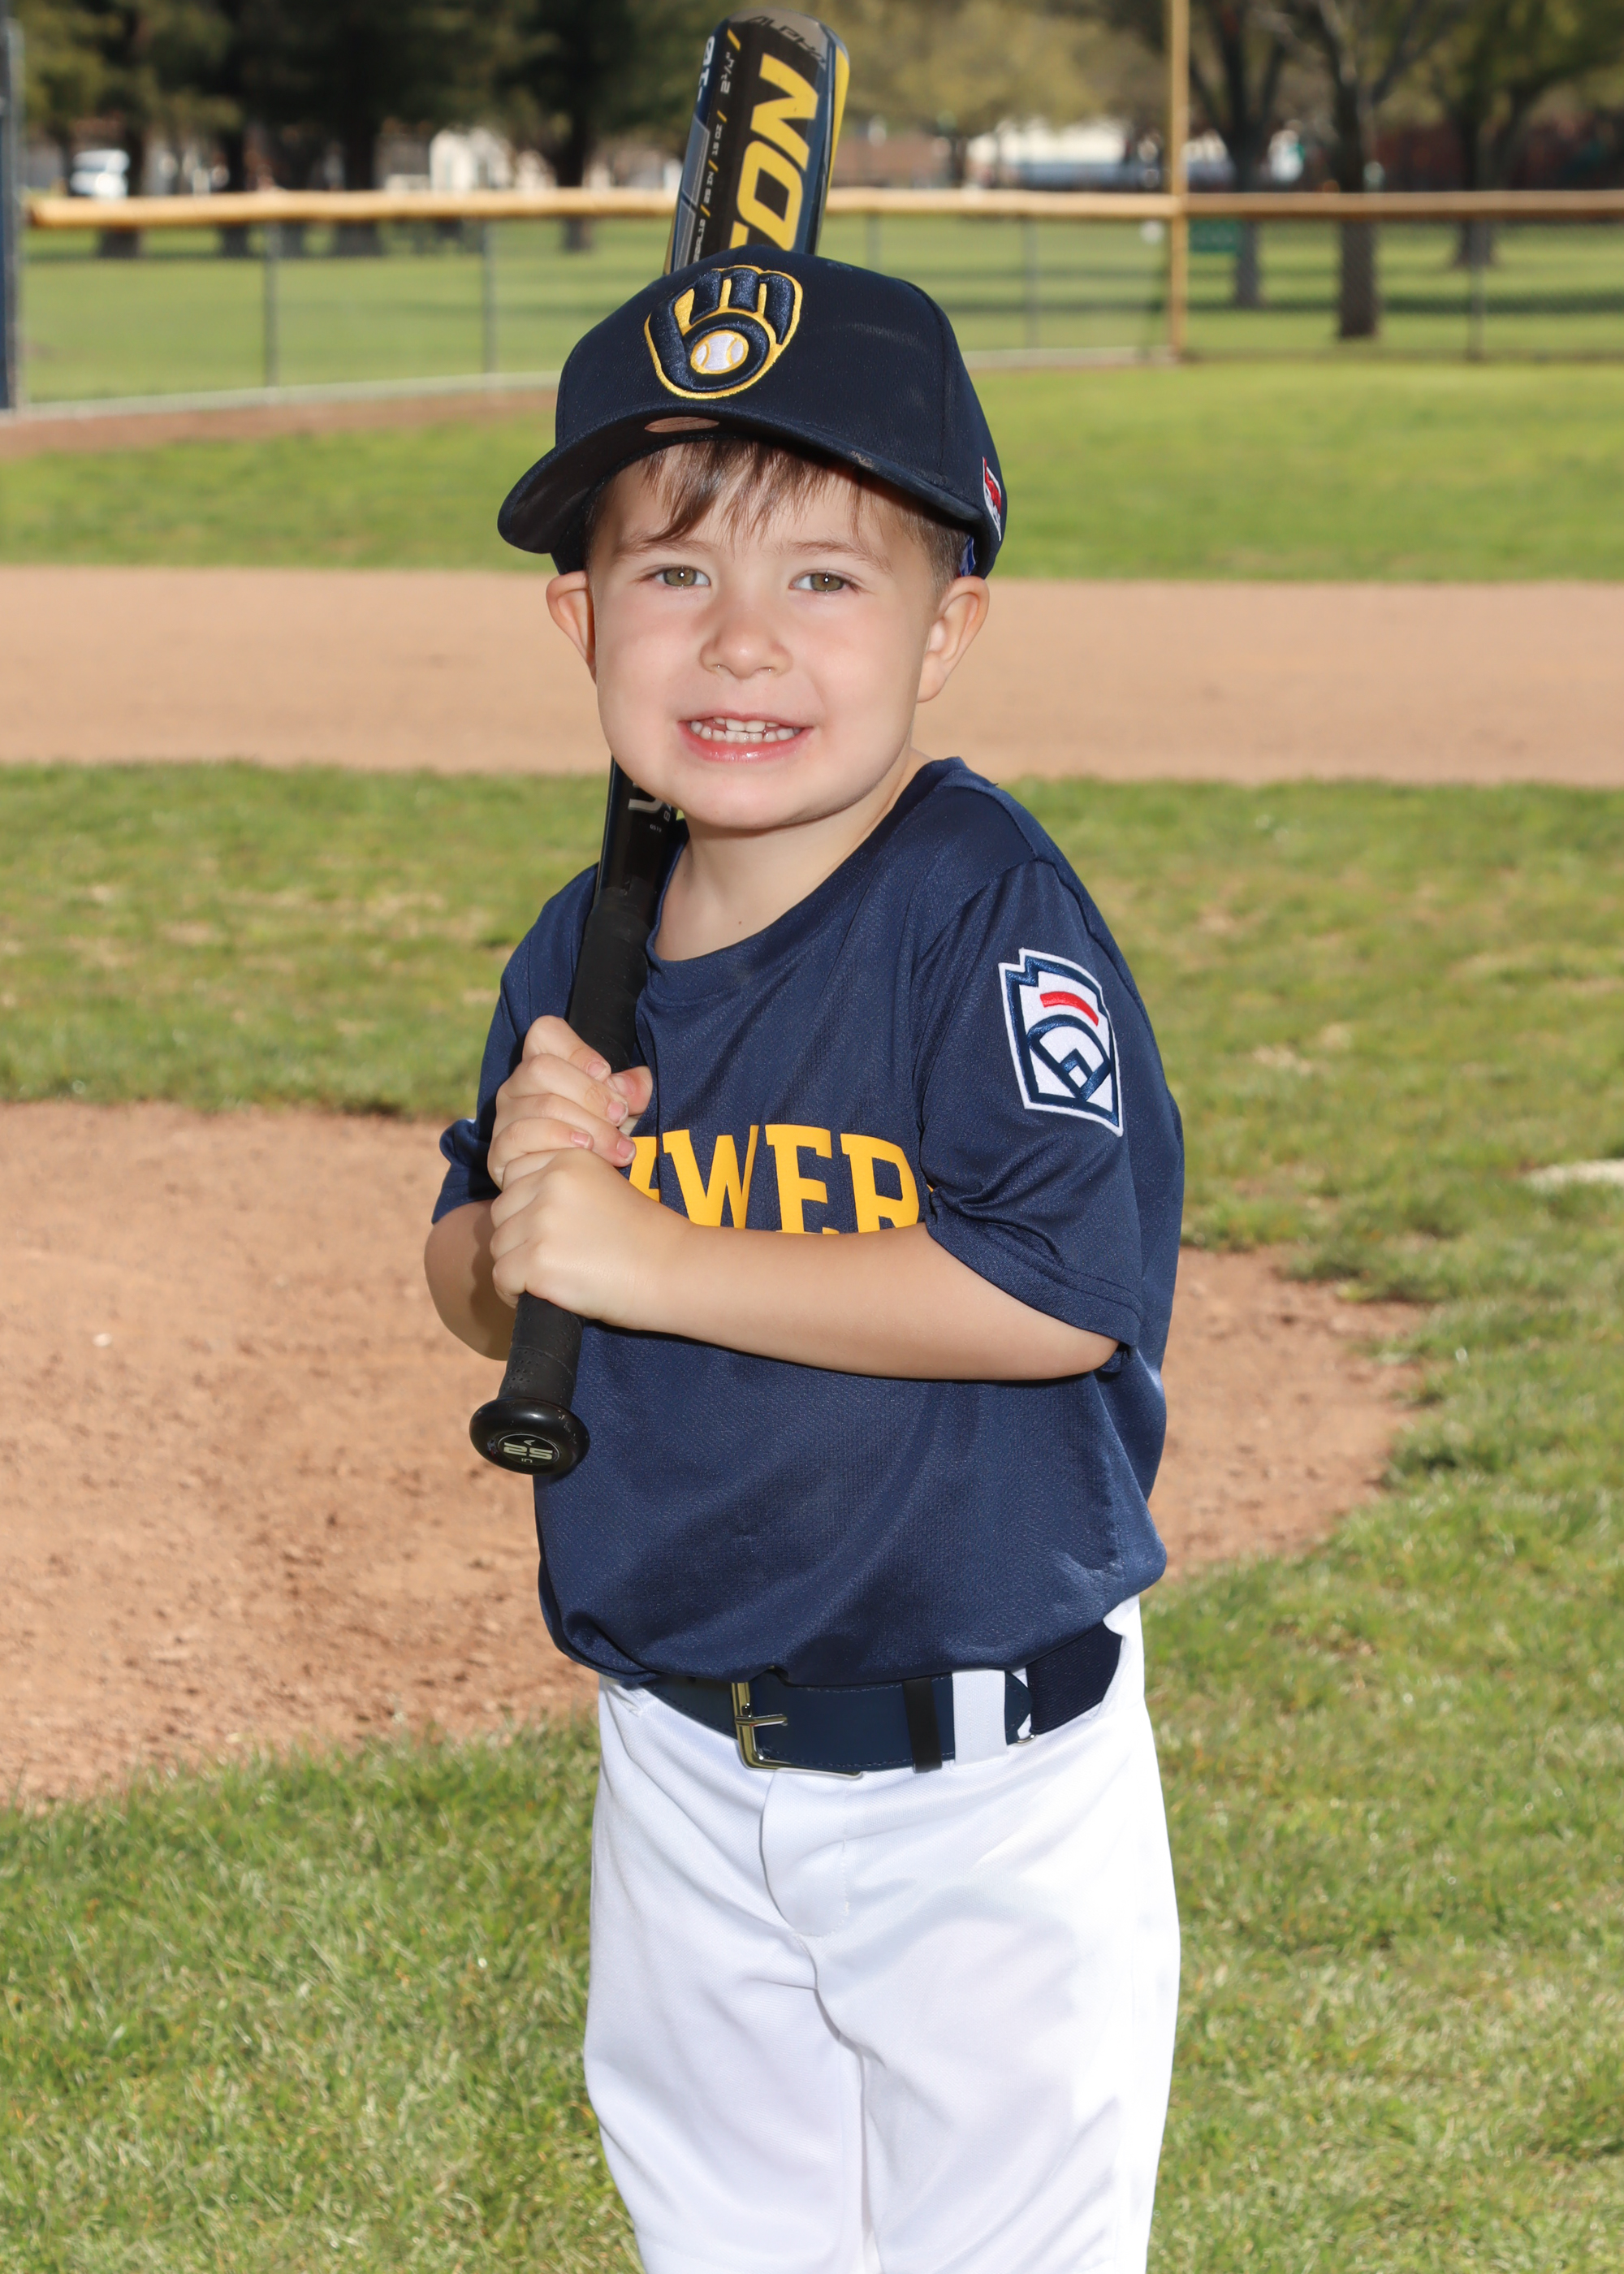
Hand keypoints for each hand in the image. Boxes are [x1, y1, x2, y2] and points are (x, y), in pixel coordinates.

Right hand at [488, 1015, 653, 1190]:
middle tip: (620, 1117)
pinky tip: (584, 1151)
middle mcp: (517, 1085)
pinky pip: (520, 1136)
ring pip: (538, 1105)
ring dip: (585, 1125)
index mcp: (543, 1063)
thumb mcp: (623, 1110)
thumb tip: (629, 1088)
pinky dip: (557, 1140)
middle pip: (541, 1068)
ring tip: (616, 1146)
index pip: (545, 1033)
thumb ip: (631, 1092)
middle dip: (589, 1094)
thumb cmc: (600, 1136)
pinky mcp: (499, 1150)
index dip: (577, 1050)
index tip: (606, 1073)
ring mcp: (504, 1117)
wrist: (579, 1187)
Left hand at [488, 1144, 680, 1324]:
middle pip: (502, 1213)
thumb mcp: (604, 1187)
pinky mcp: (537, 1261)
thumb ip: (562, 1186)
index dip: (527, 1208)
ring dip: (517, 1265)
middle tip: (555, 1259)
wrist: (673, 1270)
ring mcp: (541, 1221)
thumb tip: (517, 1208)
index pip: (514, 1177)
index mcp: (567, 1159)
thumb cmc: (645, 1237)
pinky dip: (514, 1293)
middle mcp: (550, 1183)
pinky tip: (543, 1296)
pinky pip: (501, 1278)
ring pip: (499, 1246)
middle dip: (519, 1237)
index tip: (553, 1231)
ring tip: (553, 1278)